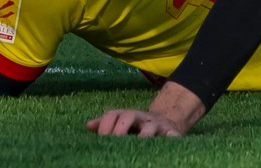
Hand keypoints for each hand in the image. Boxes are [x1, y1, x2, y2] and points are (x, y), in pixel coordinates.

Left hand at [86, 81, 204, 136]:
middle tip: (114, 141)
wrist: (166, 121)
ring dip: (143, 135)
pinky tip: (166, 146)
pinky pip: (172, 135)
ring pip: (149, 127)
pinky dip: (171, 140)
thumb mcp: (122, 122)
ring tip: (138, 144)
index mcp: (126, 115)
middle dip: (119, 128)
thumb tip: (88, 126)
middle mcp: (141, 117)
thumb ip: (105, 124)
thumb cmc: (138, 126)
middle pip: (128, 115)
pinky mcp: (171, 132)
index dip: (104, 125)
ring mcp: (156, 124)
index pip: (112, 114)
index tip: (100, 139)